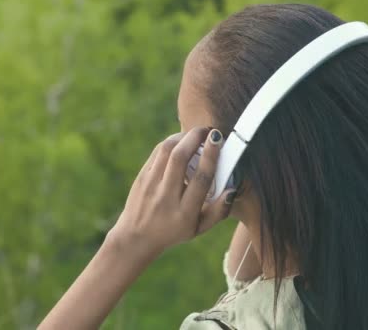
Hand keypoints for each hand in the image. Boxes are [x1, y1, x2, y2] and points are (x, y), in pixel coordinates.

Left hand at [109, 127, 236, 257]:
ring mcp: (151, 186)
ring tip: (196, 135)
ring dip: (183, 137)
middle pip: (180, 158)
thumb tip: (232, 188)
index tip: (218, 139)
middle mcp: (166, 197)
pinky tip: (182, 142)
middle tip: (208, 130)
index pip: (201, 179)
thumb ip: (219, 210)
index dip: (211, 156)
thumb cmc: (174, 231)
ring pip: (166, 151)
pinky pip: (157, 152)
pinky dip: (172, 142)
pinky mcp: (141, 177)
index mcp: (185, 212)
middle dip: (195, 137)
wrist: (135, 238)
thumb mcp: (199, 229)